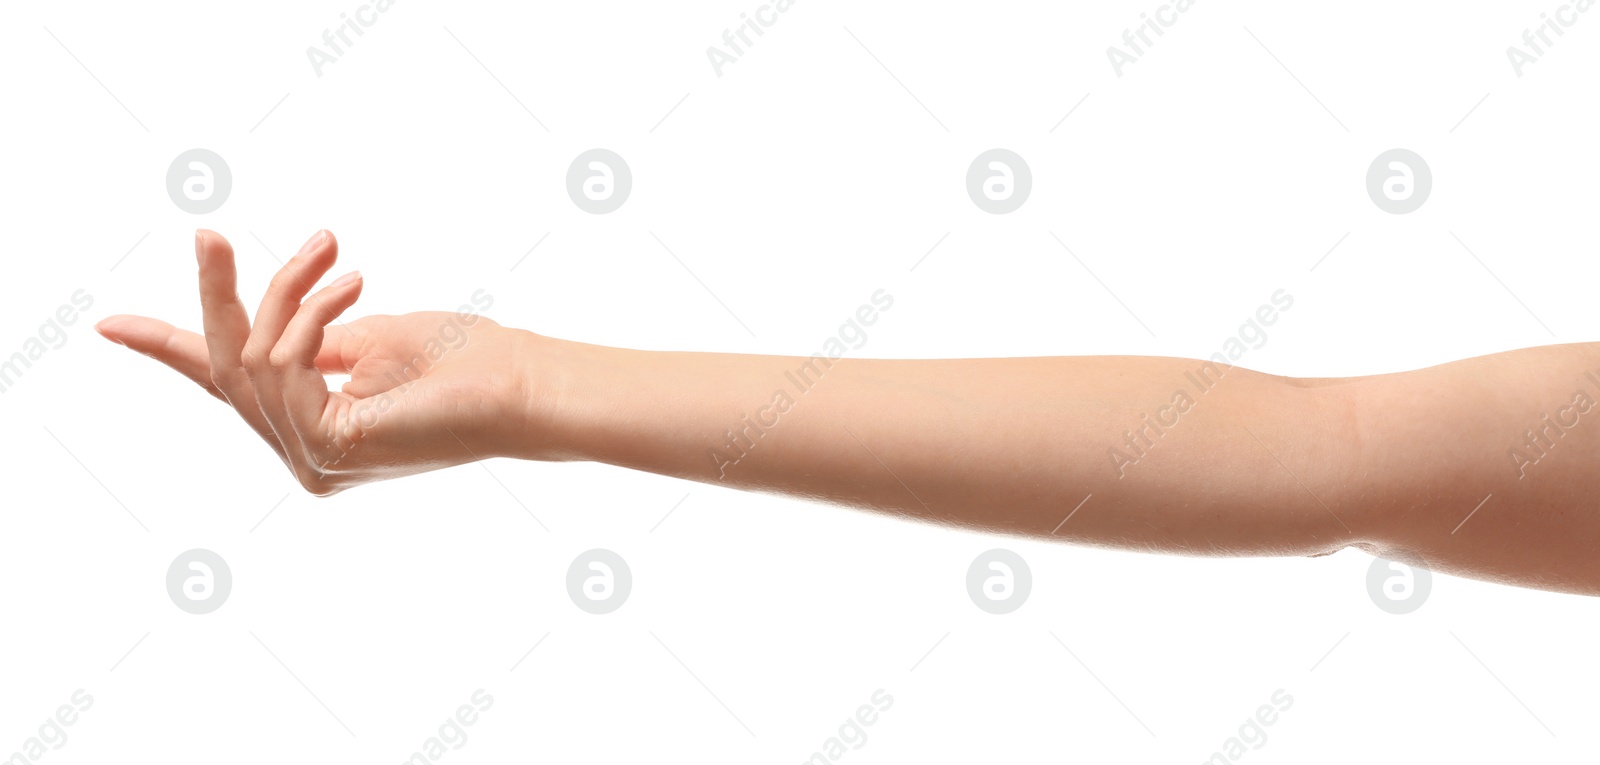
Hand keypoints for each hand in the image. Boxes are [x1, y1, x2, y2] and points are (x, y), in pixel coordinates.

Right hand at [96, 229, 543, 494]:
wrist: (521, 383)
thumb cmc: (465, 359)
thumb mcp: (368, 335)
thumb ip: (312, 337)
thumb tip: (268, 325)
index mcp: (312, 426)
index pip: (228, 384)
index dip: (168, 348)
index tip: (107, 323)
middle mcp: (305, 455)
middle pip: (224, 368)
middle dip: (217, 293)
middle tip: (211, 230)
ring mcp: (312, 462)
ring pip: (250, 358)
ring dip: (285, 290)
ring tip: (331, 250)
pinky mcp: (326, 449)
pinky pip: (281, 365)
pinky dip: (307, 317)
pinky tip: (352, 287)